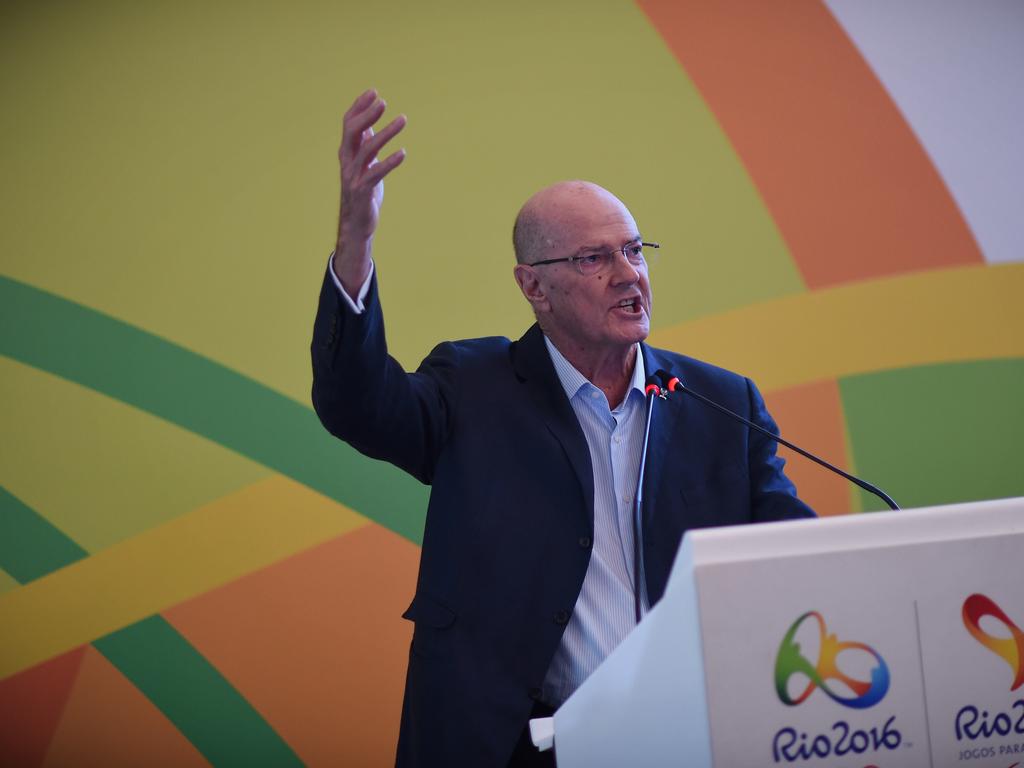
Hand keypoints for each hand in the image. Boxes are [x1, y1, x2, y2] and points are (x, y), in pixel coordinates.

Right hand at [335, 89, 406, 290]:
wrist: (356, 224)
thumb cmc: (363, 191)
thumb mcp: (364, 164)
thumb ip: (365, 144)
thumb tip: (369, 123)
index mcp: (347, 152)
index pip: (349, 123)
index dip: (359, 106)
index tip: (373, 92)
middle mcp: (347, 161)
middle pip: (353, 131)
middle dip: (367, 114)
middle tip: (384, 102)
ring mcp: (353, 175)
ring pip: (367, 149)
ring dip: (385, 133)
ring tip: (403, 120)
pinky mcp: (363, 190)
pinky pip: (376, 173)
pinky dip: (390, 162)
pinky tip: (403, 153)